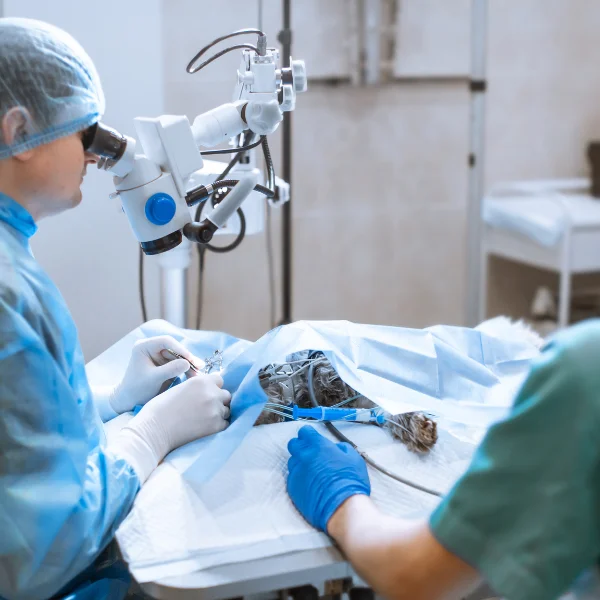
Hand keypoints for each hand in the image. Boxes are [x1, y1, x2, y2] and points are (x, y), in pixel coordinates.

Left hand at [110, 336, 203, 413]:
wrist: (129, 402)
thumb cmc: (136, 389)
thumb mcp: (153, 379)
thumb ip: (170, 370)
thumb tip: (187, 363)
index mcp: (144, 346)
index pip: (166, 342)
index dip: (180, 349)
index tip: (190, 359)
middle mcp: (152, 348)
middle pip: (174, 349)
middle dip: (187, 358)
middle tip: (200, 366)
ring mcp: (158, 356)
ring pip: (178, 357)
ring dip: (188, 365)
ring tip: (198, 375)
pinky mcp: (164, 365)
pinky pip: (178, 364)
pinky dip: (186, 370)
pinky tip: (194, 376)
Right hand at [112, 372, 231, 482]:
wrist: (154, 430)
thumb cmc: (160, 408)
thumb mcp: (180, 388)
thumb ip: (196, 386)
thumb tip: (208, 388)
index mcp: (201, 381)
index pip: (219, 380)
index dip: (213, 387)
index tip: (205, 394)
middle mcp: (211, 393)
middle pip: (226, 395)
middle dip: (218, 400)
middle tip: (205, 408)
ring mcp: (215, 410)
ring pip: (227, 410)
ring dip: (219, 413)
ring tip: (204, 419)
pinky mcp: (216, 426)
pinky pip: (225, 423)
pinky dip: (218, 425)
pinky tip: (205, 427)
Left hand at [287, 425, 370, 531]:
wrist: (342, 507)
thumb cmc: (350, 482)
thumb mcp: (354, 458)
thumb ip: (342, 448)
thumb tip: (337, 448)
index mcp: (318, 446)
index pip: (305, 432)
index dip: (309, 434)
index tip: (312, 438)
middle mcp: (303, 456)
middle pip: (293, 444)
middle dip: (300, 446)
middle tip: (310, 453)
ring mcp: (296, 472)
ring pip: (292, 461)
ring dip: (299, 462)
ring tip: (311, 471)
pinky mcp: (292, 487)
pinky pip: (292, 477)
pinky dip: (299, 478)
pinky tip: (310, 484)